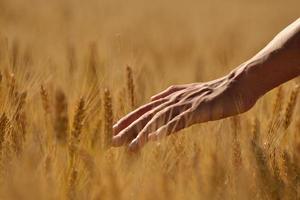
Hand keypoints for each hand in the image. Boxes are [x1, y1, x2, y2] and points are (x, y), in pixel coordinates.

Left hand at [112, 74, 256, 150]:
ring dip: (143, 133)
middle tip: (111, 140)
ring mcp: (185, 105)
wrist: (236, 86)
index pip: (145, 111)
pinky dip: (166, 129)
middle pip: (146, 115)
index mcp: (171, 99)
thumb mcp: (188, 94)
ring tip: (129, 146)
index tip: (114, 129)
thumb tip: (153, 99)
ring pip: (159, 120)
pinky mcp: (197, 110)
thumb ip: (169, 96)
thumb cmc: (213, 94)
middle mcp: (173, 101)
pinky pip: (179, 121)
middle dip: (128, 128)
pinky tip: (155, 137)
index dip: (129, 120)